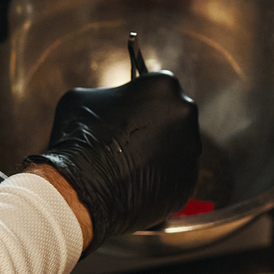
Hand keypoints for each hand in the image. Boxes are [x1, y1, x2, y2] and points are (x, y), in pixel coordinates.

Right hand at [26, 70, 200, 248]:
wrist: (83, 188)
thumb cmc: (81, 137)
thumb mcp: (81, 98)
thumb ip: (106, 96)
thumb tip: (111, 104)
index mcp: (163, 85)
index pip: (157, 87)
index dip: (141, 100)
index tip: (130, 111)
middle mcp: (185, 112)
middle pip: (173, 115)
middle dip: (155, 125)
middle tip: (129, 139)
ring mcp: (192, 149)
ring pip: (177, 148)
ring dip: (159, 153)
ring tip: (129, 165)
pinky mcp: (189, 181)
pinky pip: (175, 177)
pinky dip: (160, 179)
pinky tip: (135, 183)